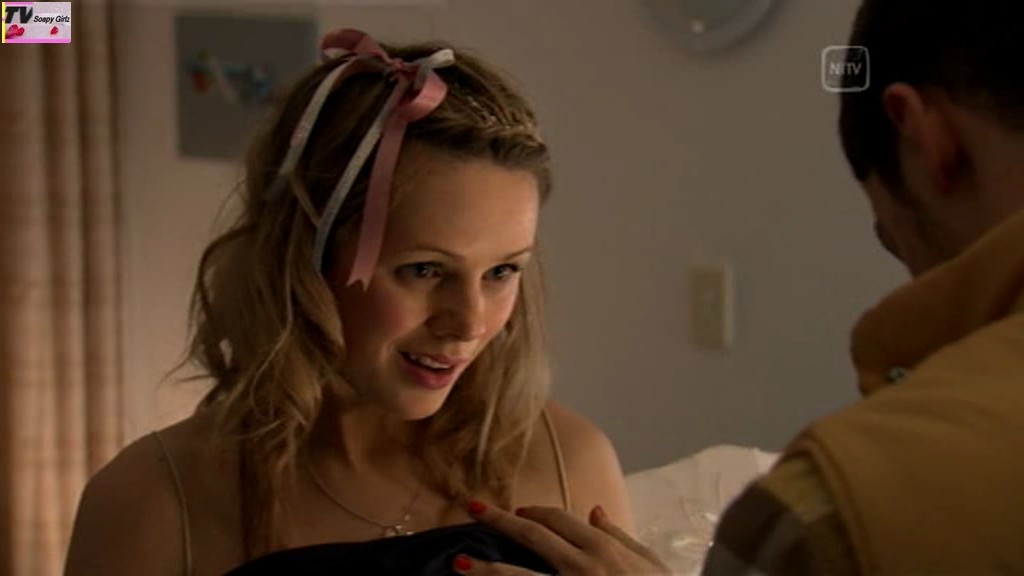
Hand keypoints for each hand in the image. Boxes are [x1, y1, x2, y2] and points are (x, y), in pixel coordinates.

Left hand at [455, 501, 671, 575]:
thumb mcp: (648, 561)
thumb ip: (619, 536)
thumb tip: (595, 511)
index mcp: (601, 547)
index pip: (557, 520)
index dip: (533, 513)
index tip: (516, 513)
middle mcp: (581, 566)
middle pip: (530, 536)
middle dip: (499, 522)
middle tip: (473, 509)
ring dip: (486, 570)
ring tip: (458, 564)